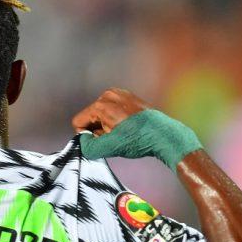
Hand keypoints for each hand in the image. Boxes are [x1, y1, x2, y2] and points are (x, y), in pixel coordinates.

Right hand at [71, 88, 200, 168]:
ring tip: (122, 132)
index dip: (86, 135)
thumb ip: (87, 145)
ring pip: (101, 113)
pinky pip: (112, 109)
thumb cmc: (137, 140)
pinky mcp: (128, 96)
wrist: (162, 135)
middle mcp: (108, 95)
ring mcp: (120, 94)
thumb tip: (83, 141)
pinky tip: (127, 126)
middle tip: (114, 137)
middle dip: (97, 129)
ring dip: (106, 124)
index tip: (100, 140)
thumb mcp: (108, 147)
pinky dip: (115, 119)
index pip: (78, 121)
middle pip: (90, 116)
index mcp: (101, 105)